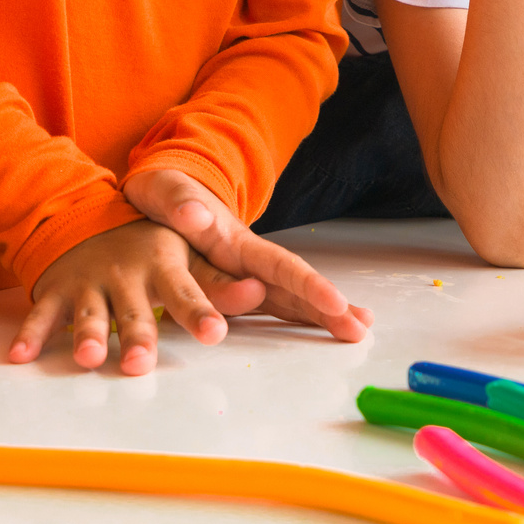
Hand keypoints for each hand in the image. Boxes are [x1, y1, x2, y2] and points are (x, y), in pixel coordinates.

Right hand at [11, 220, 261, 374]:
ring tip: (87, 359)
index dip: (200, 313)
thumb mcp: (187, 258)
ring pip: (88, 316)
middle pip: (134, 312)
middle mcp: (125, 276)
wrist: (92, 218)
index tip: (215, 333)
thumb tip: (261, 292)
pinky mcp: (58, 292)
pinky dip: (30, 336)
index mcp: (162, 267)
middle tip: (140, 364)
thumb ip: (220, 282)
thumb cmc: (151, 249)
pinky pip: (42, 315)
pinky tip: (19, 357)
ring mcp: (89, 284)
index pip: (186, 293)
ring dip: (86, 337)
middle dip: (137, 337)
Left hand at [125, 167, 371, 340]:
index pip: (279, 265)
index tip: (336, 302)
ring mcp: (246, 275)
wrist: (161, 192)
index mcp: (235, 240)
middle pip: (295, 286)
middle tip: (362, 330)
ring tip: (359, 332)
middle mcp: (249, 260)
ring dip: (324, 316)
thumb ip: (179, 202)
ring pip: (291, 299)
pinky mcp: (237, 287)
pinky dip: (301, 319)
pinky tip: (326, 330)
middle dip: (330, 307)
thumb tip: (193, 213)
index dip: (308, 284)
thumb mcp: (164, 191)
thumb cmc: (163, 193)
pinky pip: (273, 307)